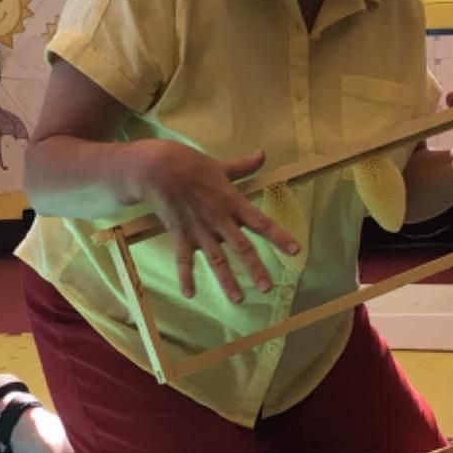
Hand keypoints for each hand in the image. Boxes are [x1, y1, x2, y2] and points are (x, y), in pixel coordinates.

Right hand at [132, 141, 299, 302]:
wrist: (157, 169)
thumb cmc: (191, 164)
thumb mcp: (221, 165)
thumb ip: (244, 166)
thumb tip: (263, 154)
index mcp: (232, 202)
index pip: (261, 222)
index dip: (279, 236)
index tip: (295, 250)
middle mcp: (219, 220)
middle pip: (241, 247)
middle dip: (255, 268)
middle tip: (267, 288)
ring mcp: (199, 230)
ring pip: (216, 259)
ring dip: (227, 280)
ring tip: (238, 299)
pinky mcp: (181, 234)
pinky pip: (183, 260)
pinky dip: (186, 276)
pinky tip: (189, 294)